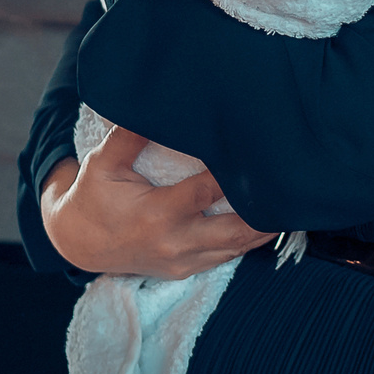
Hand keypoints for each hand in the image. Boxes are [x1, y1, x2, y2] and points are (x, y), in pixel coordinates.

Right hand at [43, 124, 273, 277]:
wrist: (78, 244)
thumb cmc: (94, 197)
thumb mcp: (103, 163)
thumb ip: (130, 135)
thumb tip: (153, 102)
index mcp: (158, 214)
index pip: (209, 191)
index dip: (237, 174)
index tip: (261, 155)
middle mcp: (176, 242)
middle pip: (237, 229)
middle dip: (267, 210)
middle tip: (295, 187)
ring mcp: (183, 261)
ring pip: (238, 247)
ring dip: (265, 227)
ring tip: (293, 203)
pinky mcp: (186, 270)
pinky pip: (227, 256)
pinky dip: (249, 240)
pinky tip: (269, 221)